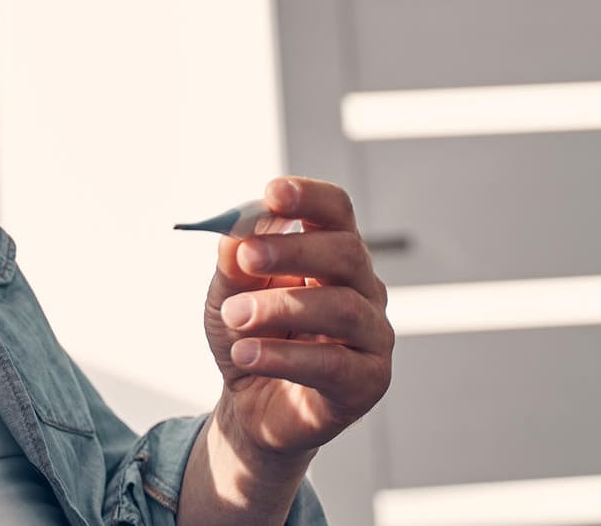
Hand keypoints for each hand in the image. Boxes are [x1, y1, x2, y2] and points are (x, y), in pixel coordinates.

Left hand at [203, 177, 391, 466]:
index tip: (273, 193)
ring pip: (342, 307)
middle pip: (346, 252)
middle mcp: (363, 289)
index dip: (309, 197)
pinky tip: (245, 353)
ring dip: (280, 307)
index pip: (336, 211)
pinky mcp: (368, 382)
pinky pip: (332, 363)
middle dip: (292, 250)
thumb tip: (235, 232)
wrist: (251, 406)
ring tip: (234, 316)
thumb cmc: (251, 338)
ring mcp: (372, 336)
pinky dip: (283, 356)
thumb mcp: (228, 294)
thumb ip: (233, 263)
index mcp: (333, 255)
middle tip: (245, 257)